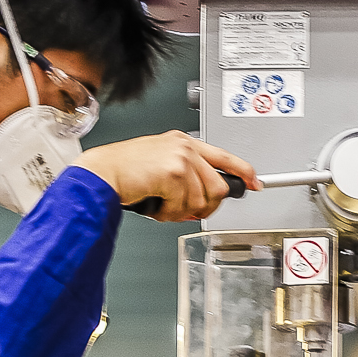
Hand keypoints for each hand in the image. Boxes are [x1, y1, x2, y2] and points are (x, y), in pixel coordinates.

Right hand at [80, 131, 257, 222]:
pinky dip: (169, 213)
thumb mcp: (160, 169)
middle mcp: (184, 146)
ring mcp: (181, 157)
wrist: (102, 174)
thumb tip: (203, 204)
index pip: (224, 156)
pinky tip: (155, 204)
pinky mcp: (175, 172)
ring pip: (203, 200)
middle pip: (219, 187)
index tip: (255, 183)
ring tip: (161, 204)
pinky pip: (186, 206)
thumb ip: (185, 180)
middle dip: (205, 207)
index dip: (244, 171)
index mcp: (182, 142)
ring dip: (181, 211)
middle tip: (184, 210)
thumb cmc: (124, 173)